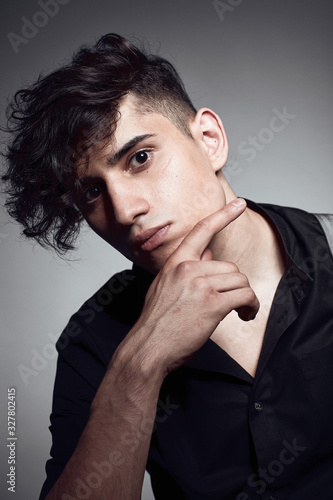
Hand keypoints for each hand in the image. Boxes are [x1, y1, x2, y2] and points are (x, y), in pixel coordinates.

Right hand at [133, 198, 259, 374]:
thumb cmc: (157, 321)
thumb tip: (207, 255)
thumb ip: (187, 269)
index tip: (240, 204)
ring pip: (240, 280)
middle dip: (235, 285)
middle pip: (230, 267)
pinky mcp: (212, 303)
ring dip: (245, 297)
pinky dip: (251, 306)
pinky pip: (245, 296)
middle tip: (233, 302)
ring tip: (240, 311)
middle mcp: (188, 269)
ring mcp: (200, 285)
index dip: (223, 215)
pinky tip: (245, 315)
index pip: (201, 231)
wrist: (148, 346)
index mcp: (175, 263)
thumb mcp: (166, 286)